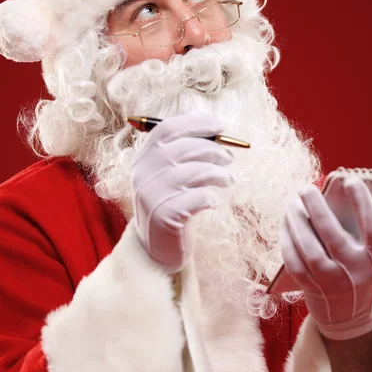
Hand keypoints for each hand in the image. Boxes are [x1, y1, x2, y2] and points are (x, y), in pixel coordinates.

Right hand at [131, 112, 233, 272]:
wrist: (156, 248)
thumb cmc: (171, 203)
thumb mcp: (171, 174)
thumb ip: (182, 150)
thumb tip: (210, 125)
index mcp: (143, 157)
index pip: (167, 129)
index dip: (196, 123)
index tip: (220, 126)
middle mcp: (143, 173)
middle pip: (184, 147)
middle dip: (214, 149)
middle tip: (229, 158)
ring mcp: (152, 194)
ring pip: (195, 171)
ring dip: (218, 173)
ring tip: (227, 180)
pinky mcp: (164, 215)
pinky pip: (199, 197)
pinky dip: (212, 197)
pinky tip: (213, 202)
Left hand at [280, 176, 371, 339]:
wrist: (358, 321)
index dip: (362, 202)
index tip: (351, 180)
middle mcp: (354, 271)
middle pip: (332, 236)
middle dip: (317, 209)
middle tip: (306, 187)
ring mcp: (331, 281)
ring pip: (309, 250)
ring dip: (296, 224)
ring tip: (291, 203)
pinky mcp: (311, 288)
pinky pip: (294, 263)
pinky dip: (287, 242)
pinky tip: (285, 224)